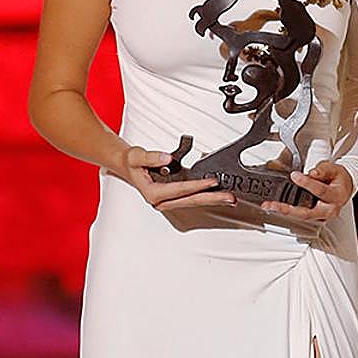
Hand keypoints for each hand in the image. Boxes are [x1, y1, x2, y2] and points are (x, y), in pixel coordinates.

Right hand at [120, 146, 235, 211]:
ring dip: (212, 199)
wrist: (128, 166)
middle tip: (229, 198)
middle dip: (212, 199)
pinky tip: (218, 192)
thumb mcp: (136, 156)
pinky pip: (192, 196)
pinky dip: (206, 194)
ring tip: (229, 198)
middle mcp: (162, 200)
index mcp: (153, 193)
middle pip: (191, 200)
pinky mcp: (175, 196)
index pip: (180, 189)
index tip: (212, 181)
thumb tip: (167, 158)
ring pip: (194, 201)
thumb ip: (151, 157)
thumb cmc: (132, 162)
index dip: (198, 185)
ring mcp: (169, 200)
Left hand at [260, 160, 353, 221]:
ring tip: (269, 206)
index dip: (307, 183)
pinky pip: (300, 216)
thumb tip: (312, 174)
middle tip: (272, 205)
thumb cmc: (339, 179)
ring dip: (284, 211)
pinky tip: (277, 207)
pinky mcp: (315, 218)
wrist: (345, 188)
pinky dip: (288, 212)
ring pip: (301, 216)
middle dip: (288, 209)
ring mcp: (321, 216)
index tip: (294, 176)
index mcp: (336, 196)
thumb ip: (322, 171)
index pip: (320, 190)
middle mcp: (329, 210)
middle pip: (306, 212)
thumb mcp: (334, 169)